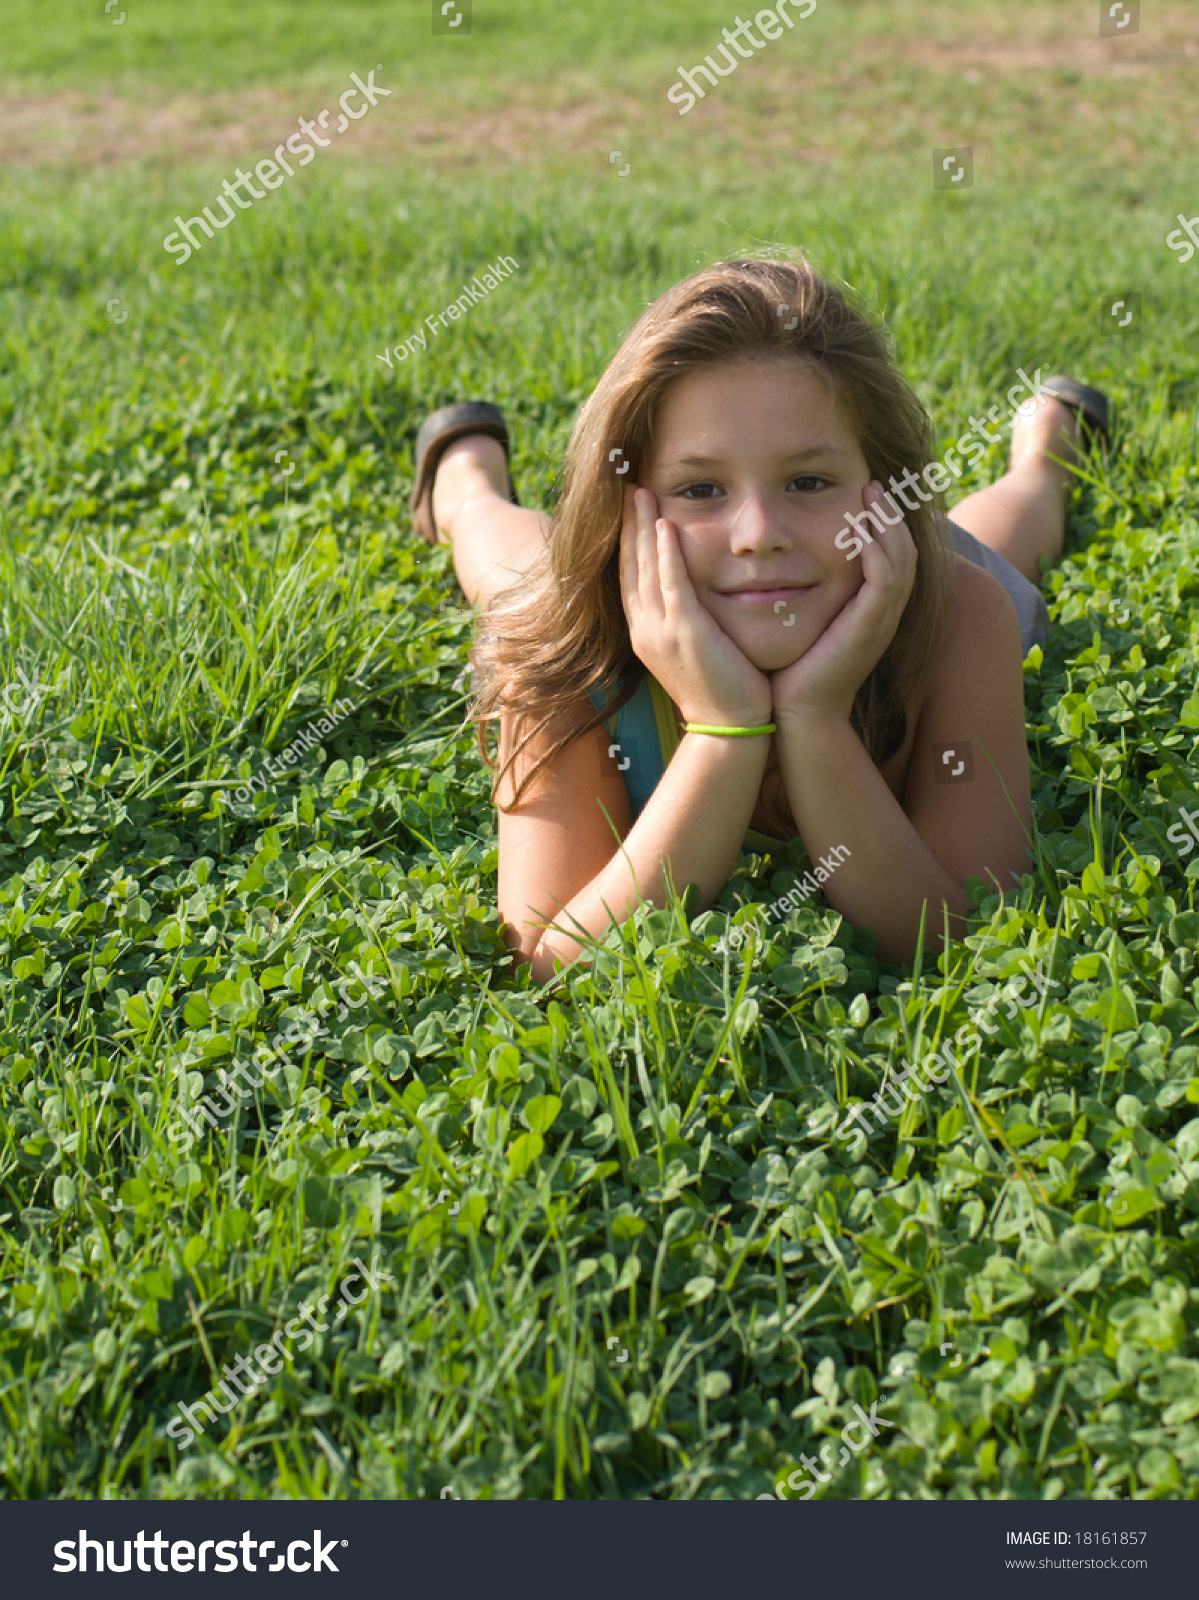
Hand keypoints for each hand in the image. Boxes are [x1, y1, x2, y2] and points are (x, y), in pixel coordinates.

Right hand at [619, 485, 772, 727]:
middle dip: (628, 525)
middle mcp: (644, 629)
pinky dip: (666, 554)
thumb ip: (689, 618)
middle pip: (629, 565)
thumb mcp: (695, 649)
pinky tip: (665, 526)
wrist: (730, 727)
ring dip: (642, 528)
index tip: (630, 509)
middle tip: (629, 487)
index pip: (630, 576)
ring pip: (644, 569)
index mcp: (645, 632)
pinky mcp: (684, 634)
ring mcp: (660, 632)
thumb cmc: (723, 688)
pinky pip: (671, 585)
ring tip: (640, 493)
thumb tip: (694, 593)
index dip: (628, 540)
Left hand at [770, 482, 916, 727]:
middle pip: (905, 550)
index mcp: (871, 610)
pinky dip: (877, 551)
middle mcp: (883, 613)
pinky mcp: (870, 629)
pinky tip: (861, 529)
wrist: (797, 713)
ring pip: (901, 559)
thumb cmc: (792, 669)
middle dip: (891, 514)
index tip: (863, 493)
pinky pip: (885, 580)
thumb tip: (779, 562)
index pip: (892, 555)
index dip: (884, 523)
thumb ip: (803, 590)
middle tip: (873, 483)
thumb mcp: (802, 619)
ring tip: (870, 494)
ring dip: (887, 524)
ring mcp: (881, 621)